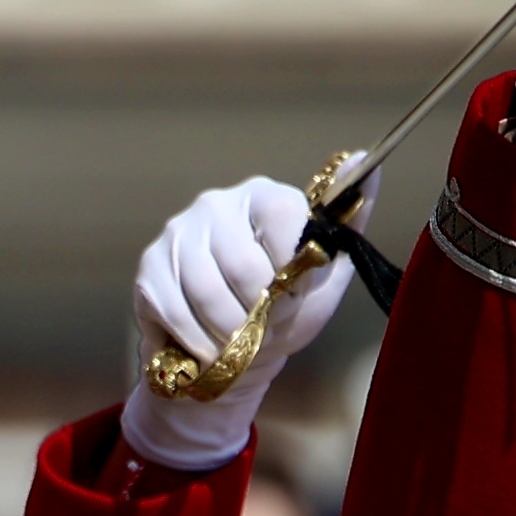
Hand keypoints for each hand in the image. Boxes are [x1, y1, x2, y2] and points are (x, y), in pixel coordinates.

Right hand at [125, 168, 371, 465]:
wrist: (232, 355)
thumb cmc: (285, 310)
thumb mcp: (327, 274)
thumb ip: (348, 223)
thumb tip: (365, 161)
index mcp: (263, 196)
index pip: (284, 215)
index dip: (293, 267)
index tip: (295, 293)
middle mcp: (215, 204)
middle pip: (243, 265)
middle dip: (261, 313)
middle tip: (266, 331)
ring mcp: (177, 235)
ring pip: (207, 293)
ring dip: (231, 335)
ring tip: (241, 347)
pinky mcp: (149, 269)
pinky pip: (176, 312)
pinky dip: (200, 343)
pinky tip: (212, 351)